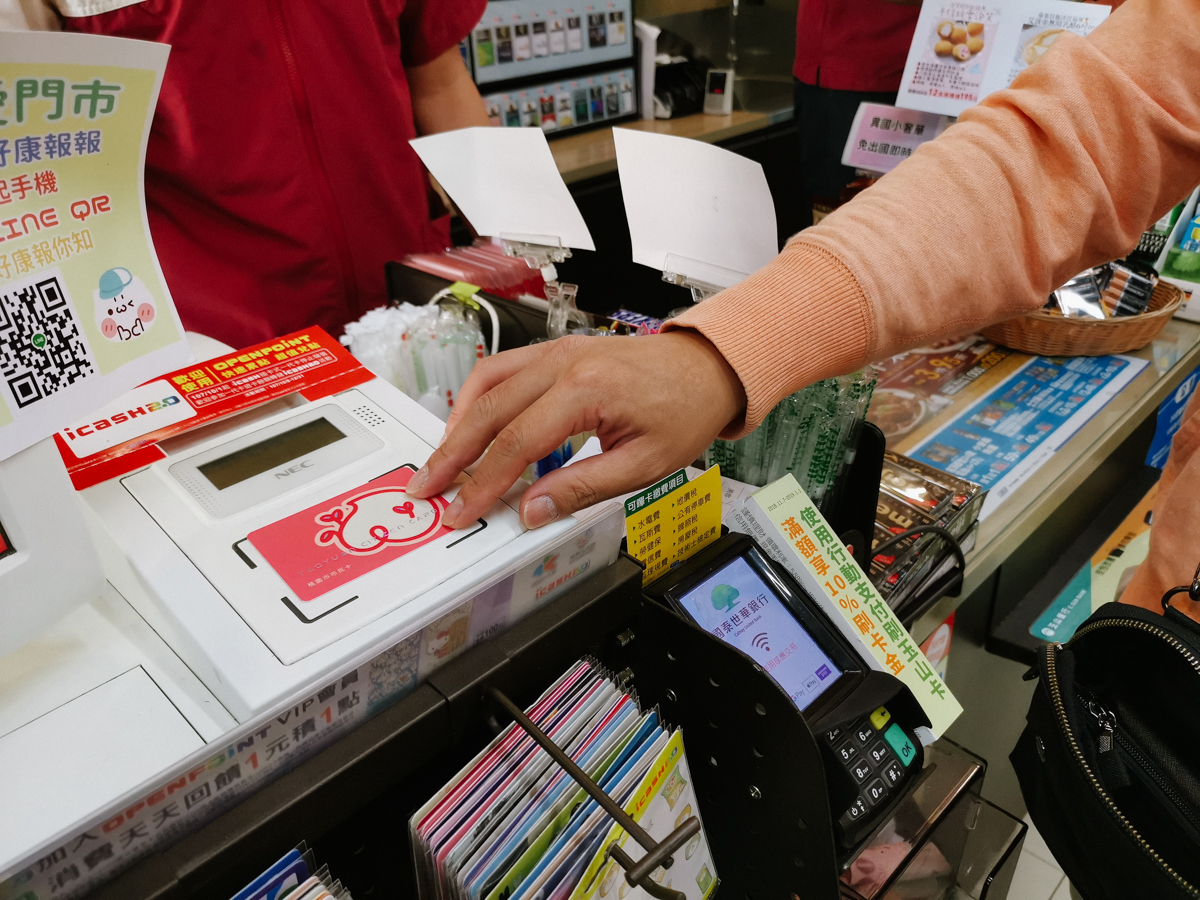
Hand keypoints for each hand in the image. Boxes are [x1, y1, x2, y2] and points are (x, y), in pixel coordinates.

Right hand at [406, 331, 746, 527]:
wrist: (706, 367)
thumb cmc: (683, 409)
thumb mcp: (644, 464)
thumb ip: (583, 487)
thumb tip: (531, 511)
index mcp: (585, 391)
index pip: (516, 443)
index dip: (483, 483)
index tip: (461, 511)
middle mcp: (562, 363)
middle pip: (488, 410)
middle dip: (452, 454)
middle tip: (427, 488)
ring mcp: (556, 351)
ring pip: (486, 382)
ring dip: (458, 423)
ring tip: (443, 461)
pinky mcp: (556, 351)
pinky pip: (502, 369)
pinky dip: (477, 398)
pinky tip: (470, 425)